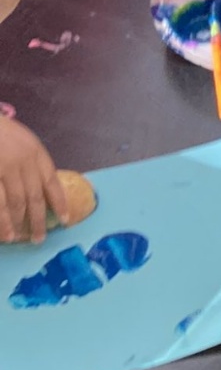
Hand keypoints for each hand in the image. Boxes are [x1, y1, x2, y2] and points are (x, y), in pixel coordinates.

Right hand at [0, 117, 67, 243]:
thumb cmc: (0, 130)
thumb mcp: (23, 140)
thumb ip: (32, 162)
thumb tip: (42, 192)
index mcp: (36, 152)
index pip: (52, 182)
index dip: (59, 203)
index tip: (65, 220)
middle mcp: (23, 161)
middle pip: (34, 197)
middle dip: (38, 220)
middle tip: (39, 238)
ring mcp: (4, 168)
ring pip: (14, 202)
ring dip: (16, 223)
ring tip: (16, 238)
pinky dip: (0, 218)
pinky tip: (2, 229)